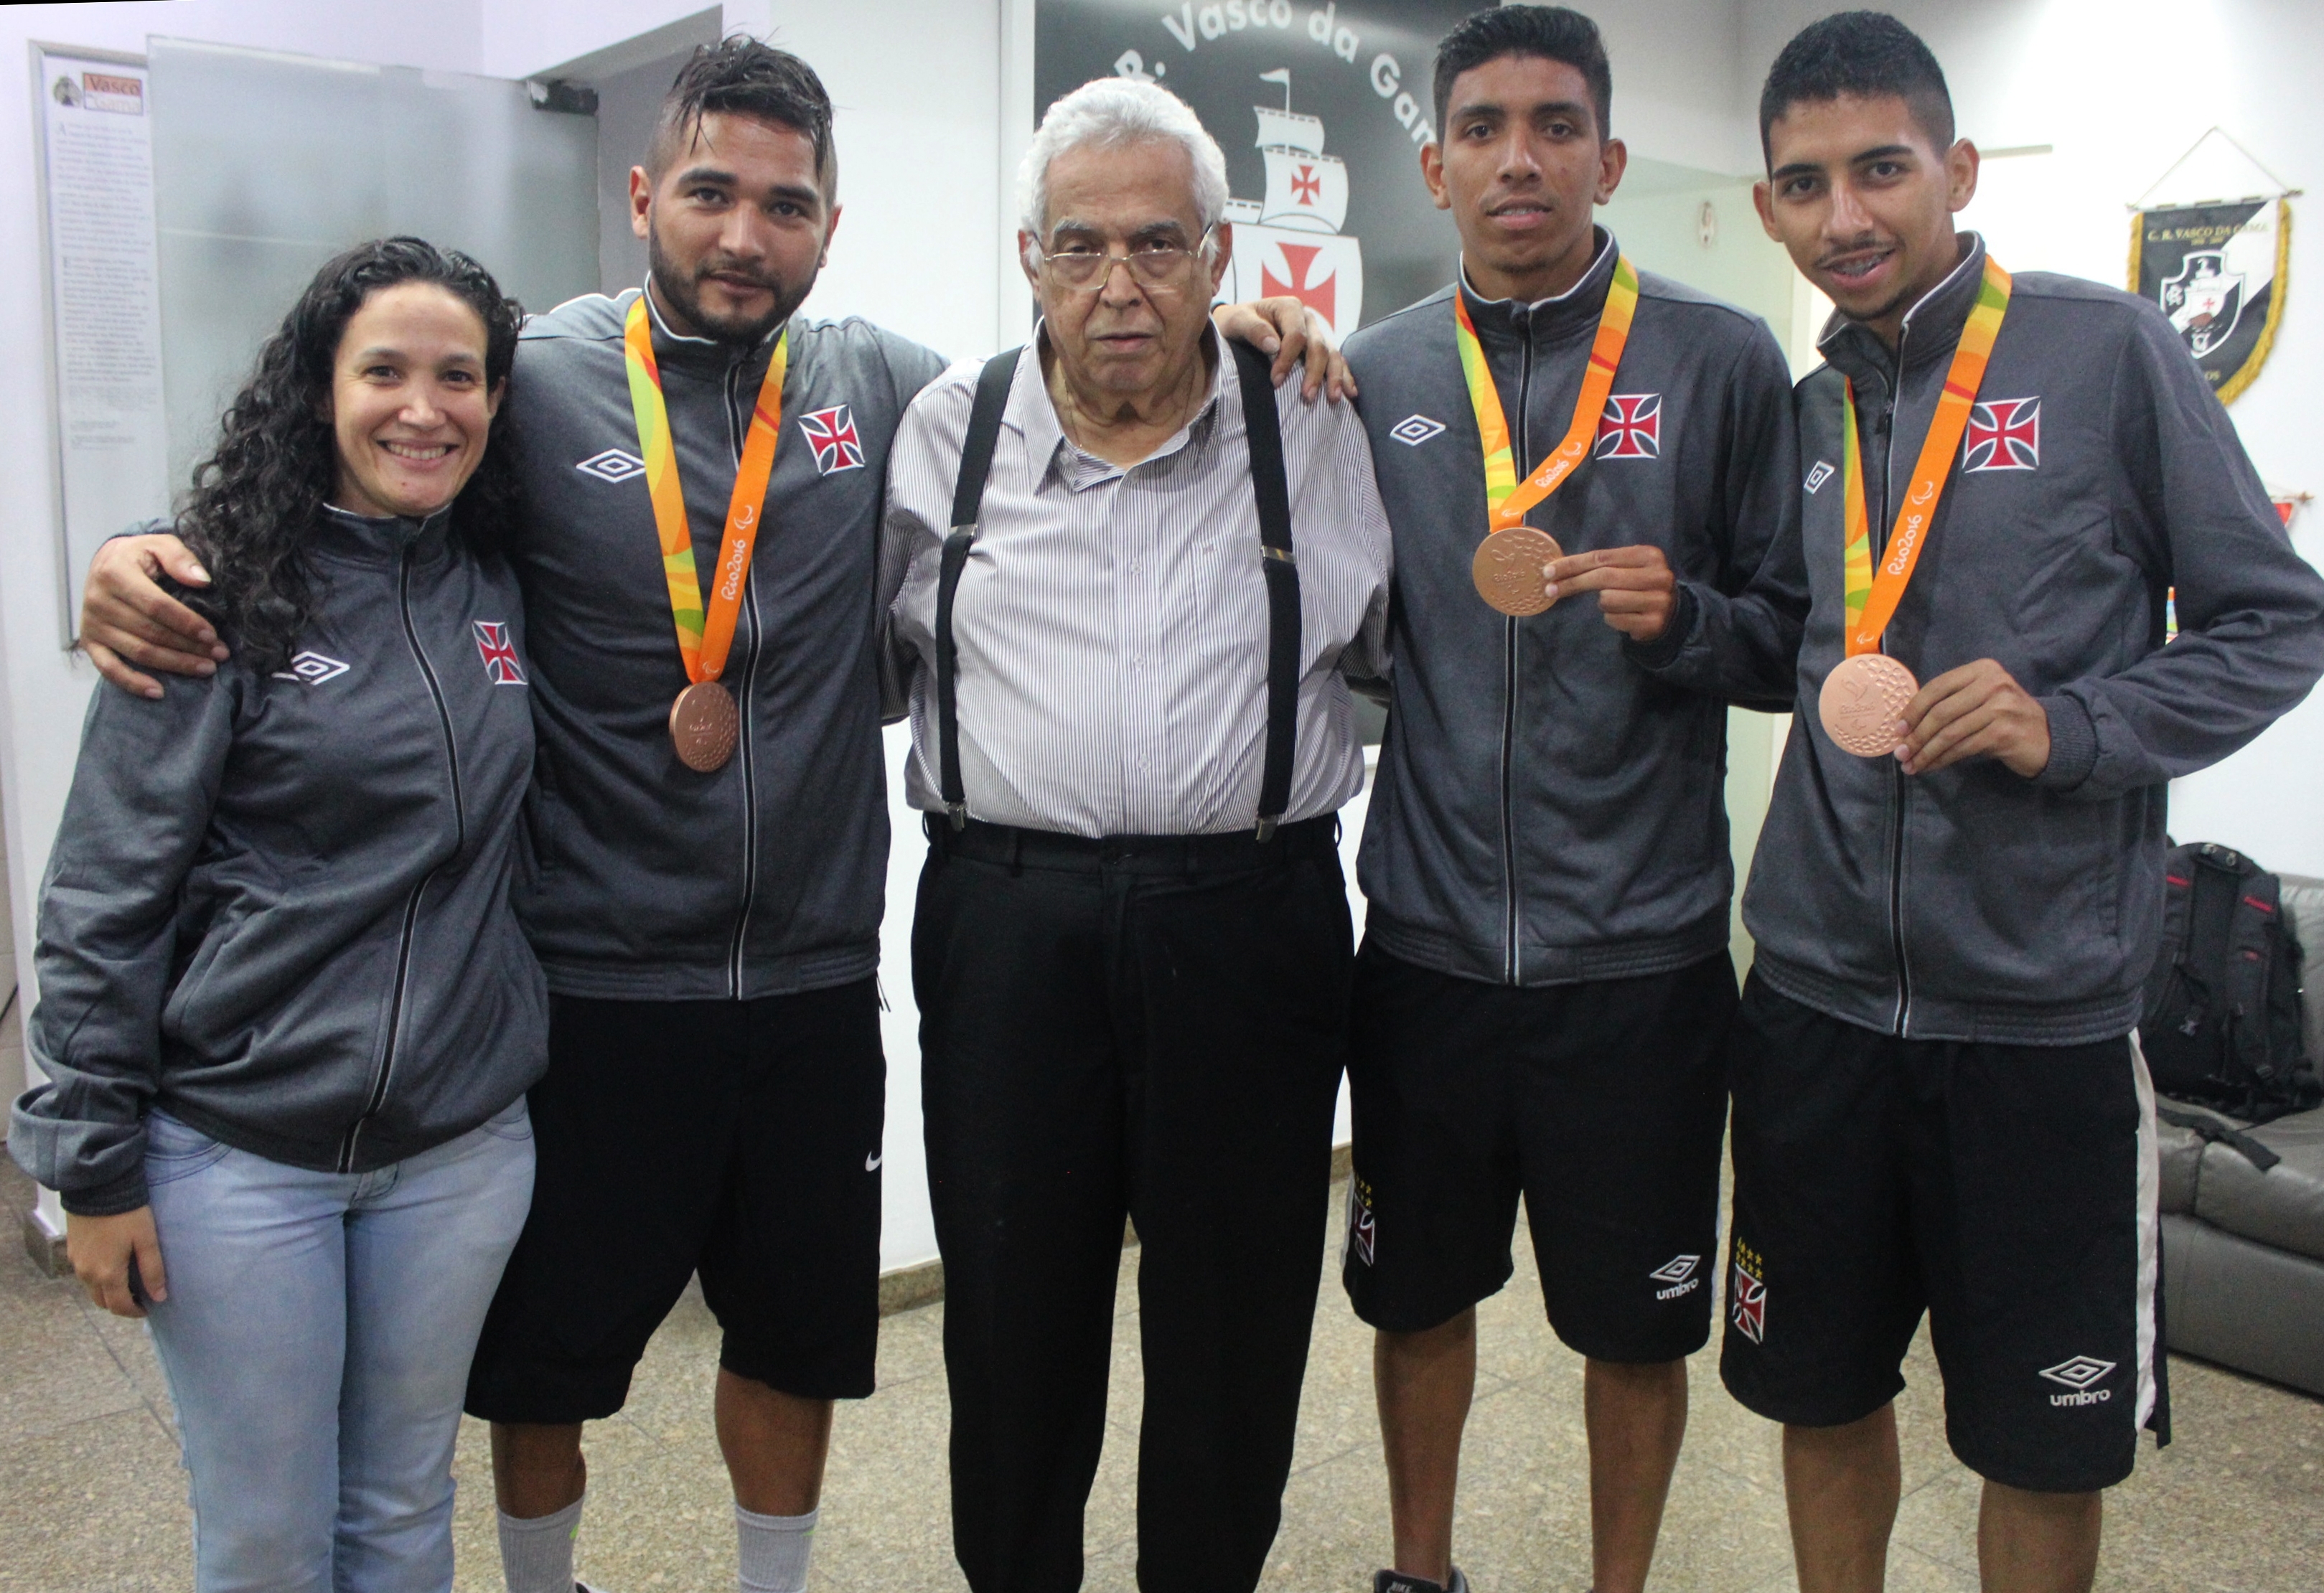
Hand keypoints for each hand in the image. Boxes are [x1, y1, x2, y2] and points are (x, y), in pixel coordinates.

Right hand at [65, 1206, 166, 1317]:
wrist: (98, 1188)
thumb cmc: (127, 1214)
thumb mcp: (147, 1240)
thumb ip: (153, 1270)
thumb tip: (160, 1297)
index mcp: (107, 1274)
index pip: (119, 1306)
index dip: (135, 1312)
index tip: (149, 1308)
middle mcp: (86, 1274)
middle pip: (102, 1302)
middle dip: (120, 1304)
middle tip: (140, 1296)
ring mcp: (76, 1263)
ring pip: (92, 1289)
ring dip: (108, 1292)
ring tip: (129, 1283)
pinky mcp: (72, 1251)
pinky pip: (84, 1275)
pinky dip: (98, 1280)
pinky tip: (113, 1267)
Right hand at [81, 534, 228, 698]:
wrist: (107, 564)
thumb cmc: (140, 556)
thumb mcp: (159, 544)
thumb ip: (179, 557)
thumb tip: (202, 580)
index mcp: (114, 573)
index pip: (156, 605)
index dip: (186, 622)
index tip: (213, 635)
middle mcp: (97, 601)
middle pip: (150, 632)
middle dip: (189, 647)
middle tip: (220, 655)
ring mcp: (92, 624)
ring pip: (138, 652)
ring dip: (175, 664)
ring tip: (206, 668)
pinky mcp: (90, 642)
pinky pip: (109, 669)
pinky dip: (133, 683)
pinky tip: (159, 692)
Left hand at [1211, 297, 1356, 401]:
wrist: (1239, 325)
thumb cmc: (1236, 322)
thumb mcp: (1236, 321)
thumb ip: (1253, 330)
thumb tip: (1273, 346)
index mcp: (1289, 307)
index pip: (1296, 335)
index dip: (1288, 359)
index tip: (1275, 381)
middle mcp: (1308, 319)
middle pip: (1318, 346)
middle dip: (1314, 373)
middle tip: (1307, 397)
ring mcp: (1317, 333)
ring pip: (1332, 354)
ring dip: (1334, 377)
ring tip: (1333, 399)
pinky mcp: (1320, 348)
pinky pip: (1336, 361)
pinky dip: (1344, 376)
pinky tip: (1351, 393)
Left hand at [1544, 544, 1676, 640]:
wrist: (1671, 615)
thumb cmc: (1639, 587)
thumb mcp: (1627, 569)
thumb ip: (1600, 565)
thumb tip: (1556, 569)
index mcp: (1649, 555)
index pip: (1602, 557)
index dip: (1572, 564)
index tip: (1548, 571)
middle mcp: (1658, 575)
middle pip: (1603, 577)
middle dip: (1573, 583)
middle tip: (1550, 590)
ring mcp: (1658, 600)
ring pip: (1607, 599)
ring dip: (1602, 604)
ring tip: (1617, 603)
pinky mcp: (1653, 623)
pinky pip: (1614, 619)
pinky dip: (1612, 618)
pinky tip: (1625, 616)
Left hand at [1896, 659, 2050, 776]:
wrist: (2046, 736)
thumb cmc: (2005, 717)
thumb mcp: (1980, 699)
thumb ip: (1951, 702)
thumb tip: (1906, 725)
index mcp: (1983, 669)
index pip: (1938, 686)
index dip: (1914, 709)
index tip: (1898, 728)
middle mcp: (1993, 684)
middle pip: (1941, 712)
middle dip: (1916, 735)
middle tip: (1901, 753)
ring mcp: (2001, 707)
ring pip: (1950, 733)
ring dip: (1926, 752)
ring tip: (1911, 764)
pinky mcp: (2004, 732)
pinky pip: (1962, 748)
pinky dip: (1942, 759)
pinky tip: (1931, 766)